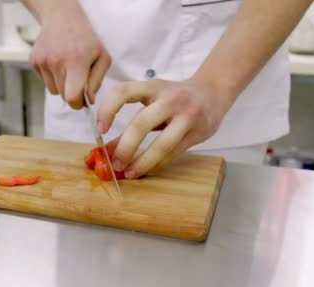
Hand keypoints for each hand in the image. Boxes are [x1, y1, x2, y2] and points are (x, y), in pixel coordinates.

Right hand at [29, 4, 110, 108]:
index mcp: (76, 61)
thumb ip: (97, 81)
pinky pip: (44, 81)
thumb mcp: (102, 57)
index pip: (72, 97)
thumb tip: (88, 100)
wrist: (62, 18)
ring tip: (67, 68)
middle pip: (63, 96)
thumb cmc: (86, 39)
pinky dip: (52, 77)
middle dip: (72, 93)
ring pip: (53, 90)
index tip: (82, 101)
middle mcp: (56, 62)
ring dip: (61, 85)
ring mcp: (42, 61)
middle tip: (78, 80)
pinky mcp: (33, 61)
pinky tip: (57, 62)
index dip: (77, 104)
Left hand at [97, 77, 234, 178]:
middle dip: (125, 147)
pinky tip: (146, 169)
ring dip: (142, 162)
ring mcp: (187, 116)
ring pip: (162, 144)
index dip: (108, 109)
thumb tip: (108, 149)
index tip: (100, 129)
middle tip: (114, 163)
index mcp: (153, 86)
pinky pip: (174, 153)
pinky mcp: (198, 133)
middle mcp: (170, 99)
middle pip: (141, 124)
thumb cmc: (175, 98)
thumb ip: (131, 122)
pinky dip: (157, 164)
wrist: (213, 93)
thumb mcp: (152, 102)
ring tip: (129, 172)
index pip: (124, 91)